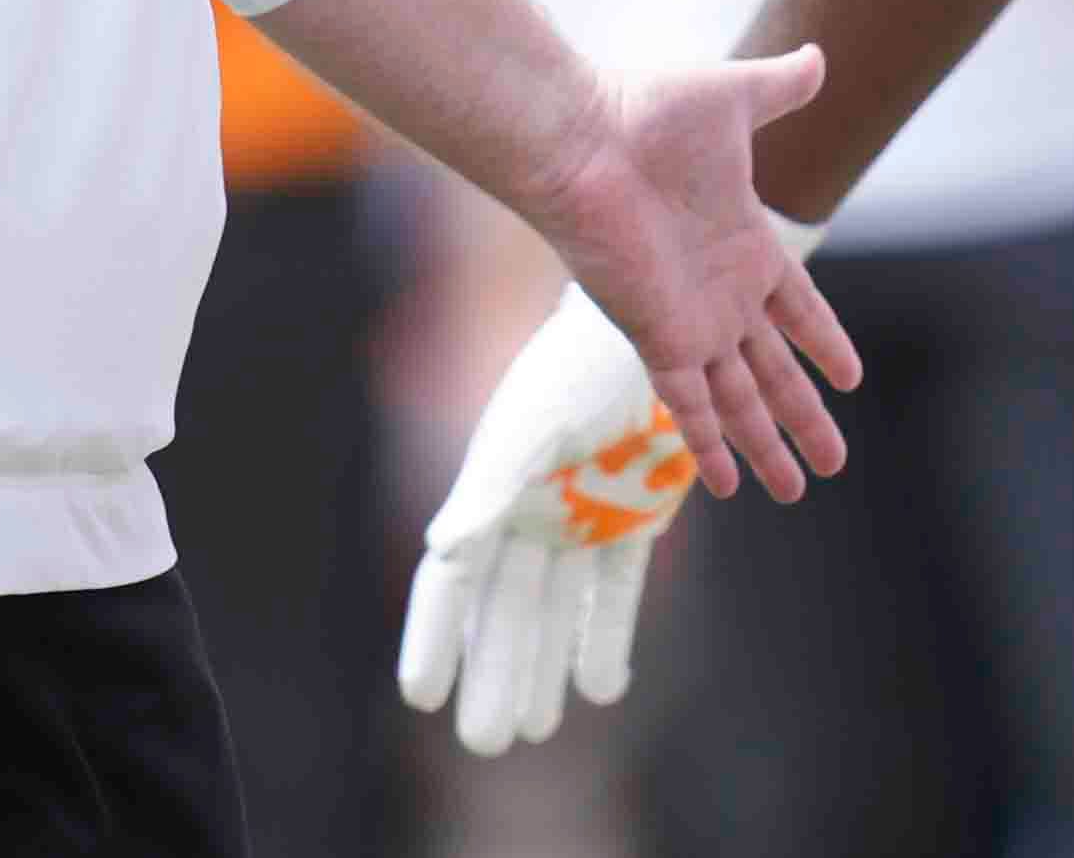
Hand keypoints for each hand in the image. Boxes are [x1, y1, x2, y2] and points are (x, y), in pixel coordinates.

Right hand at [397, 281, 703, 755]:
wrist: (653, 332)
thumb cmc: (577, 370)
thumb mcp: (530, 428)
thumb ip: (490, 491)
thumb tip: (443, 551)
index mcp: (492, 494)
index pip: (454, 585)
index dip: (435, 639)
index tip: (420, 698)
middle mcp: (531, 514)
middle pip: (505, 613)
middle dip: (495, 675)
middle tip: (484, 742)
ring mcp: (583, 518)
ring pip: (557, 611)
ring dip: (545, 666)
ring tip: (537, 726)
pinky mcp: (635, 514)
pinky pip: (614, 590)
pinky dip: (607, 634)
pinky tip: (602, 685)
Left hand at [526, 51, 862, 502]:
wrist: (581, 136)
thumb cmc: (650, 112)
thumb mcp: (733, 96)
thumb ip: (778, 87)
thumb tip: (817, 56)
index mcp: (743, 243)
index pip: (796, 307)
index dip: (821, 342)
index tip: (850, 377)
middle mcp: (720, 292)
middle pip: (773, 370)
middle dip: (804, 417)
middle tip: (834, 463)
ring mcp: (689, 319)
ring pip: (740, 399)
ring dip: (766, 445)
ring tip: (798, 490)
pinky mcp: (658, 335)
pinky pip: (691, 403)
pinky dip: (710, 442)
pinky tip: (726, 484)